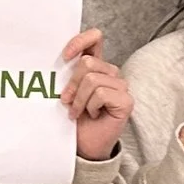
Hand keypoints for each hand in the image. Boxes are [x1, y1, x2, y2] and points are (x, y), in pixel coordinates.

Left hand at [61, 30, 131, 161]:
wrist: (84, 145)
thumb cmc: (75, 119)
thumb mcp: (66, 92)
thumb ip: (66, 74)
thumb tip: (57, 61)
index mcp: (96, 66)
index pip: (95, 38)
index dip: (79, 41)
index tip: (64, 57)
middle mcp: (110, 73)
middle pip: (87, 63)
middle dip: (71, 84)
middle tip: (66, 101)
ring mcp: (121, 86)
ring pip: (92, 80)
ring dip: (79, 99)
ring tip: (79, 111)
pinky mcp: (126, 100)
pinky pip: (100, 94)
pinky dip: (90, 106)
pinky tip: (94, 115)